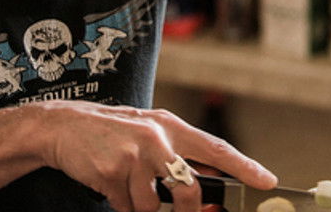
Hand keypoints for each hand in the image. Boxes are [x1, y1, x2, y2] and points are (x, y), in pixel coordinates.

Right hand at [38, 100, 276, 211]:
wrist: (63, 126)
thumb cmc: (113, 133)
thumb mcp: (149, 134)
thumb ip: (176, 155)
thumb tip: (202, 189)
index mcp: (171, 126)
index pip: (216, 148)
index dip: (244, 166)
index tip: (267, 181)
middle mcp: (157, 137)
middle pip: (188, 190)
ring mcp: (134, 154)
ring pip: (152, 206)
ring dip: (140, 207)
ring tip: (127, 187)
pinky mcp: (112, 171)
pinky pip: (125, 207)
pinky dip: (119, 204)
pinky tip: (110, 183)